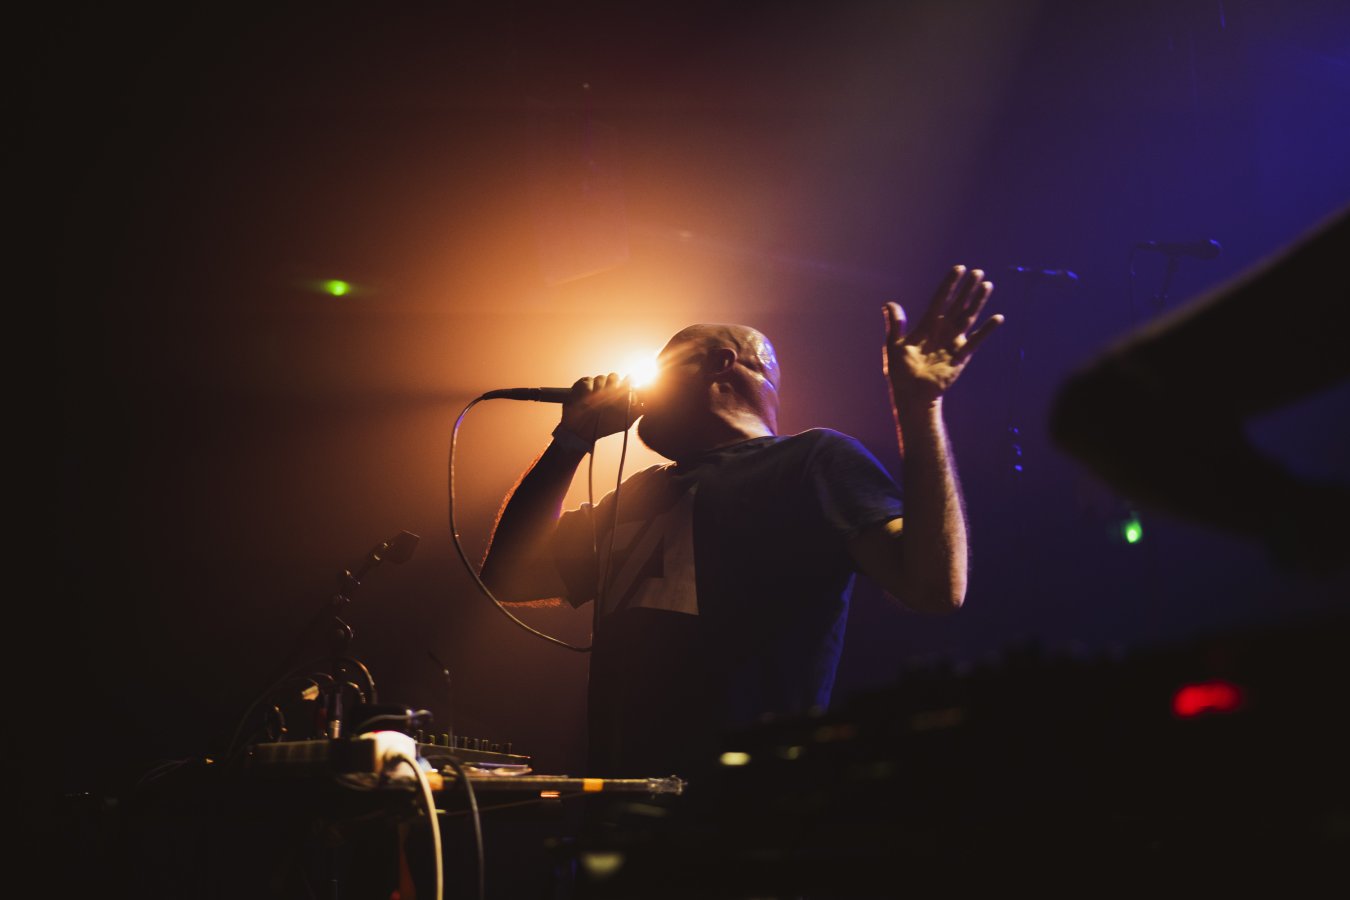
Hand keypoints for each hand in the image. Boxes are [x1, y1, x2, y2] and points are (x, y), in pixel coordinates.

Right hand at [559, 373, 639, 441]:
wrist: (584, 432)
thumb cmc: (606, 427)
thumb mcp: (627, 421)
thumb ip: (640, 410)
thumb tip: (651, 401)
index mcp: (620, 392)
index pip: (628, 380)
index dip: (629, 383)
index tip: (628, 392)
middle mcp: (608, 386)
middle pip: (614, 376)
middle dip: (613, 387)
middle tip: (611, 399)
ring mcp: (595, 384)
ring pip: (601, 378)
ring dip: (600, 391)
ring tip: (597, 405)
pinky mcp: (582, 384)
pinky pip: (587, 381)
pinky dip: (588, 390)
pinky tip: (586, 401)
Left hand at [885, 265, 1003, 406]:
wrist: (912, 395)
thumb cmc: (900, 373)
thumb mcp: (894, 346)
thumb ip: (896, 325)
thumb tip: (889, 304)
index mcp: (926, 325)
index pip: (940, 299)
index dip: (949, 284)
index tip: (959, 269)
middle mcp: (942, 330)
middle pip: (957, 305)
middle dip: (967, 289)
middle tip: (977, 272)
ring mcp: (952, 342)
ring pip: (968, 317)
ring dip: (978, 302)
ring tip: (987, 285)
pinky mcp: (961, 356)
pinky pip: (976, 340)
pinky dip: (986, 330)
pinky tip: (997, 318)